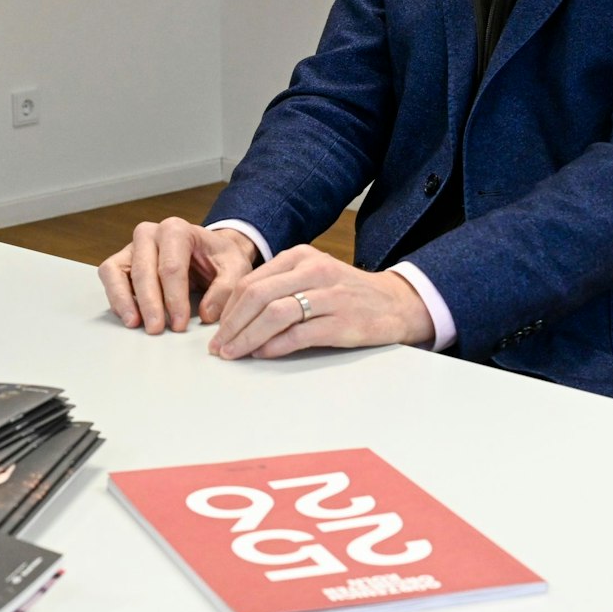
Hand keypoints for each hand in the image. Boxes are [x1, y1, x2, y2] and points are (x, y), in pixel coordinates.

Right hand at [99, 220, 256, 334]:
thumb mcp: (235, 269)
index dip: (174, 298)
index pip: (171, 266)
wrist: (210, 251)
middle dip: (149, 303)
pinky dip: (115, 297)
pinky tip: (129, 316)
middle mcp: (150, 233)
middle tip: (156, 329)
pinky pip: (110, 277)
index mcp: (177, 229)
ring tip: (134, 323)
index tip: (180, 324)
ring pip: (116, 270)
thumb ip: (225, 290)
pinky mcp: (122, 261)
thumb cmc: (220, 258)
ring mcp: (132, 246)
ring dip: (123, 299)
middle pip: (143, 270)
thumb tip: (206, 314)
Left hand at [209, 246, 433, 359]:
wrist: (395, 303)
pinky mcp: (341, 322)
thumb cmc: (346, 292)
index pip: (250, 281)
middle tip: (218, 347)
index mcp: (299, 257)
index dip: (227, 309)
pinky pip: (298, 334)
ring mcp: (328, 296)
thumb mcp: (312, 276)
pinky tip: (262, 354)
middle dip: (231, 325)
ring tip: (233, 353)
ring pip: (274, 314)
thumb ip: (278, 287)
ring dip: (247, 337)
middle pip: (257, 296)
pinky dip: (274, 346)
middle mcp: (313, 271)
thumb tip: (236, 316)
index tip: (216, 330)